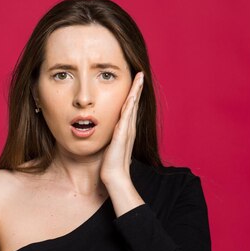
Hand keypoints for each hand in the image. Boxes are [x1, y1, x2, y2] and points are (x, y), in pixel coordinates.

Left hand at [100, 72, 143, 186]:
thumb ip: (112, 138)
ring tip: (139, 78)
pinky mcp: (122, 134)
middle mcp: (129, 128)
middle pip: (134, 103)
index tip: (134, 82)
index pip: (130, 108)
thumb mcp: (111, 146)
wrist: (115, 176)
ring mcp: (127, 130)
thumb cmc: (111, 163)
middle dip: (137, 88)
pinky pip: (127, 116)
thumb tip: (109, 134)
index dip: (133, 95)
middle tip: (140, 74)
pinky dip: (130, 104)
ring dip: (136, 91)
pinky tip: (132, 95)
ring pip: (133, 106)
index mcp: (126, 129)